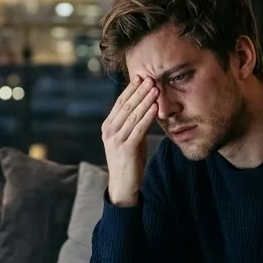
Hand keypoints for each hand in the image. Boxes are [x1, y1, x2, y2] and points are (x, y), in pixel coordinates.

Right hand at [102, 76, 158, 206]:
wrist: (123, 185)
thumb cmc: (128, 160)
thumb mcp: (130, 138)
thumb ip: (134, 123)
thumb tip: (146, 105)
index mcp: (108, 126)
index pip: (119, 103)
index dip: (130, 89)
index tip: (140, 77)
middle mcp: (109, 131)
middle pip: (126, 106)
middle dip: (139, 91)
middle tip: (150, 77)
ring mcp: (116, 140)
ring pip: (133, 115)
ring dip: (145, 100)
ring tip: (155, 88)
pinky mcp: (126, 149)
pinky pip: (139, 128)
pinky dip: (147, 116)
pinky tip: (155, 107)